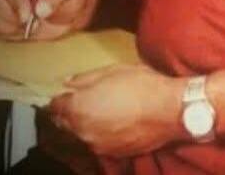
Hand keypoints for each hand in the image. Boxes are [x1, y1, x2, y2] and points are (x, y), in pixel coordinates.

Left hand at [48, 64, 188, 156]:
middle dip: (71, 112)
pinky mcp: (112, 153)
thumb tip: (68, 83)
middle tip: (86, 99)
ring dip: (87, 124)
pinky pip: (99, 142)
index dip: (60, 98)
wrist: (169, 111)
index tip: (66, 94)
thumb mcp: (114, 70)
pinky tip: (117, 121)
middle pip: (65, 123)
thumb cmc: (143, 86)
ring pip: (82, 134)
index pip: (55, 106)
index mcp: (80, 107)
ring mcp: (97, 144)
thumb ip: (86, 78)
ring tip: (105, 110)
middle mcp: (83, 130)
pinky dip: (102, 133)